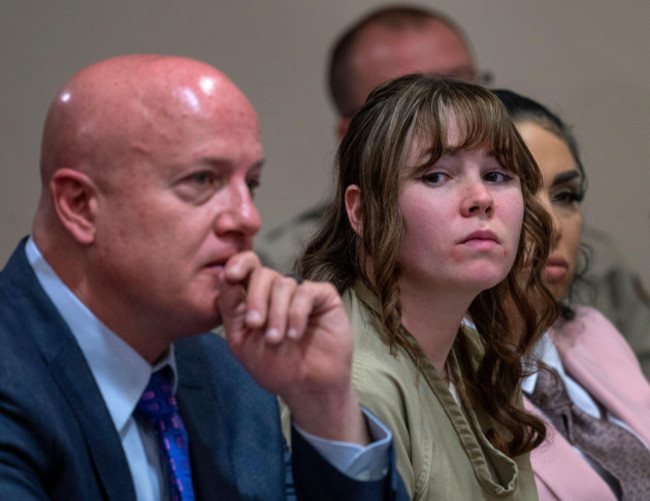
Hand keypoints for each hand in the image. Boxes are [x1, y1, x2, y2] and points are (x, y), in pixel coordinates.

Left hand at [216, 251, 368, 443]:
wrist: (307, 388)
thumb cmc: (274, 366)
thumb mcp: (241, 340)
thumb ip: (230, 308)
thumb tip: (222, 275)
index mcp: (256, 297)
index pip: (246, 268)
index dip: (238, 264)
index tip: (230, 275)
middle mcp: (278, 291)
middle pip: (263, 274)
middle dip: (256, 298)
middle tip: (255, 325)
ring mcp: (301, 292)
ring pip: (284, 284)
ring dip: (277, 314)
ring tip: (276, 340)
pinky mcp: (324, 297)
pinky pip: (307, 292)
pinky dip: (297, 314)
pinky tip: (294, 335)